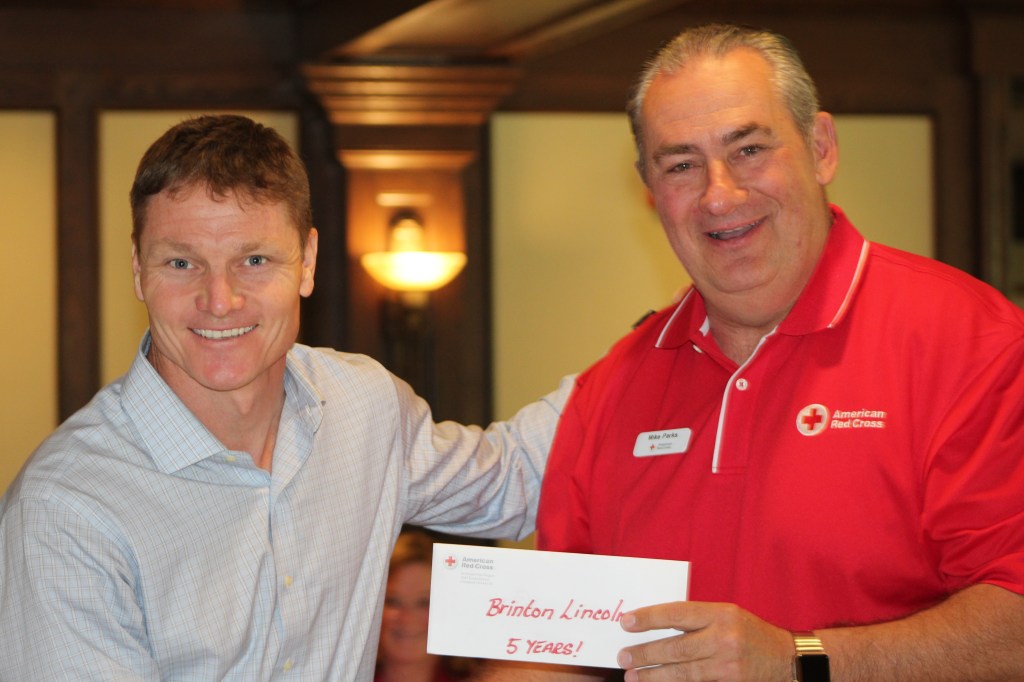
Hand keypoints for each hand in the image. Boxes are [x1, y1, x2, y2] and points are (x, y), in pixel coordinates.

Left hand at [617, 601, 794, 681]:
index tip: (626, 622)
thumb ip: (696, 619)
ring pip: (683, 673)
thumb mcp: (727, 615)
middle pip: (676, 647)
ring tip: (633, 677)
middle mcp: (724, 638)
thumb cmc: (751, 633)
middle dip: (645, 654)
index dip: (649, 618)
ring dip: (654, 676)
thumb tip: (655, 625)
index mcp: (721, 614)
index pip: (677, 613)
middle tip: (622, 657)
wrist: (789, 660)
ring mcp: (728, 665)